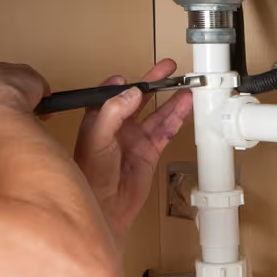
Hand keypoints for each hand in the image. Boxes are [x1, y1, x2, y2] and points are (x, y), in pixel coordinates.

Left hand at [73, 59, 193, 238]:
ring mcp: (135, 139)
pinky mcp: (149, 152)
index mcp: (99, 119)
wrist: (105, 207)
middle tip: (167, 68)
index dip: (124, 83)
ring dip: (170, 99)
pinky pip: (166, 129)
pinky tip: (185, 105)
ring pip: (157, 113)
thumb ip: (114, 111)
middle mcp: (118, 127)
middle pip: (138, 98)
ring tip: (184, 85)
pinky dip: (177, 116)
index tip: (134, 76)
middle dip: (153, 82)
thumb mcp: (97, 137)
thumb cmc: (91, 177)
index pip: (113, 93)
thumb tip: (132, 91)